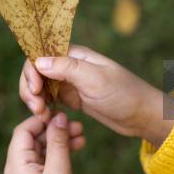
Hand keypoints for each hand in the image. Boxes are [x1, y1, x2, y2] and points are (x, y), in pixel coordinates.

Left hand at [3, 113, 82, 173]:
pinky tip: (75, 149)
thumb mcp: (59, 171)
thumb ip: (58, 141)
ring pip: (41, 150)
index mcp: (15, 165)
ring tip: (81, 137)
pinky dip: (58, 155)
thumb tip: (59, 117)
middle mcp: (16, 171)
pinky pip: (44, 163)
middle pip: (32, 139)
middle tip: (78, 126)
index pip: (23, 131)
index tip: (62, 115)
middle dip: (55, 130)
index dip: (42, 120)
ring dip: (59, 141)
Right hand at [19, 45, 173, 145]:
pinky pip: (49, 99)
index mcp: (76, 55)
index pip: (40, 55)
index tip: (36, 92)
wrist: (142, 116)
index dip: (32, 72)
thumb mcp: (96, 80)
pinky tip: (47, 118)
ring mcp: (70, 82)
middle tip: (37, 110)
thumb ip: (67, 69)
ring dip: (35, 100)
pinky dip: (44, 108)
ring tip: (42, 116)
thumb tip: (38, 61)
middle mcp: (70, 66)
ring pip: (40, 86)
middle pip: (36, 71)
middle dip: (30, 89)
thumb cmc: (124, 94)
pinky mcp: (72, 98)